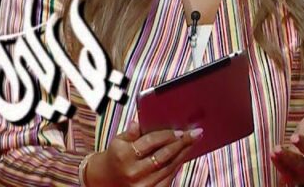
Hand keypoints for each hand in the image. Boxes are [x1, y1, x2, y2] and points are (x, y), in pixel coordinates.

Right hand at [85, 126, 201, 186]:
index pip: (149, 142)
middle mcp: (133, 171)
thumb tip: (137, 121)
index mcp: (124, 155)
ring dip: (183, 154)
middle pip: (163, 156)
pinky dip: (177, 166)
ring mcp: (143, 184)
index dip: (166, 136)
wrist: (108, 179)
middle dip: (181, 144)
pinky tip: (184, 156)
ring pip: (168, 167)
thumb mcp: (118, 141)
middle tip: (195, 134)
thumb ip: (130, 132)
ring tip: (193, 143)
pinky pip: (168, 178)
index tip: (180, 131)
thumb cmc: (116, 155)